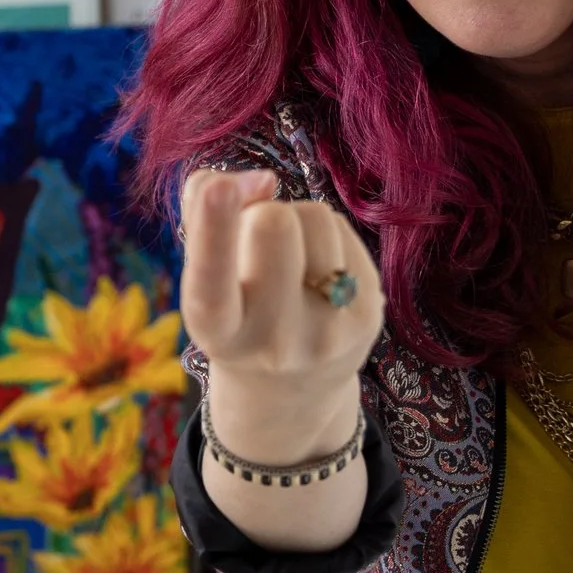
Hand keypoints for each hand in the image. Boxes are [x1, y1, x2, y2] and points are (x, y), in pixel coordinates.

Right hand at [178, 168, 384, 457]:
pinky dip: (324, 236)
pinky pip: (343, 230)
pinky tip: (316, 270)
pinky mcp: (371, 314)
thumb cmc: (234, 312)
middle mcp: (275, 341)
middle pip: (274, 224)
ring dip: (296, 221)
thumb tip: (262, 180)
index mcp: (219, 334)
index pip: (212, 281)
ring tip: (288, 260)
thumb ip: (202, 213)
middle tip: (256, 244)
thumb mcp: (201, 276)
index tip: (219, 187)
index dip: (214, 230)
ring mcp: (330, 331)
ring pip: (315, 218)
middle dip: (260, 213)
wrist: (291, 391)